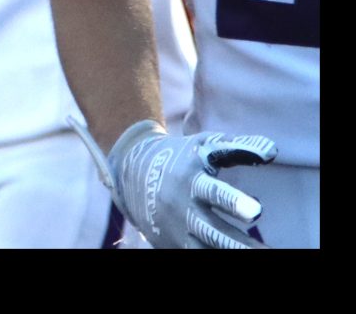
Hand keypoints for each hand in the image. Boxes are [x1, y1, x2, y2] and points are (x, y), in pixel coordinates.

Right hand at [103, 119, 276, 248]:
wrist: (130, 172)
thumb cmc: (180, 157)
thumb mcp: (203, 145)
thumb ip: (238, 147)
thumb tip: (272, 151)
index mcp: (190, 180)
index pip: (214, 192)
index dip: (234, 202)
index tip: (257, 212)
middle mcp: (182, 207)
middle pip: (211, 230)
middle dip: (236, 243)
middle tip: (264, 252)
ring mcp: (175, 229)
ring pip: (205, 247)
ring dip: (230, 251)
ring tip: (260, 256)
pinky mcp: (170, 243)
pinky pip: (196, 252)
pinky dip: (213, 253)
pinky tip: (236, 254)